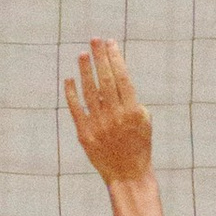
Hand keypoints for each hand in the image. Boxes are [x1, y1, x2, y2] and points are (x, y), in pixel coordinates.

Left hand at [63, 38, 153, 185]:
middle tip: (95, 40)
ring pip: (89, 91)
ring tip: (83, 54)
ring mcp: (99, 125)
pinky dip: (71, 93)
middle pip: (106, 80)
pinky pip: (76, 109)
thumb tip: (114, 80)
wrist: (129, 175)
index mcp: (133, 112)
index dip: (115, 58)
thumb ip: (132, 101)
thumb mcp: (144, 122)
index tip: (110, 43)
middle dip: (100, 57)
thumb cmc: (139, 145)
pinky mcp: (85, 134)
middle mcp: (116, 117)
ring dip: (86, 71)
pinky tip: (70, 79)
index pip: (122, 78)